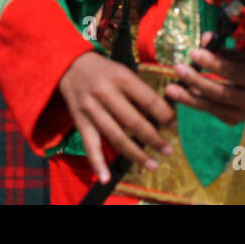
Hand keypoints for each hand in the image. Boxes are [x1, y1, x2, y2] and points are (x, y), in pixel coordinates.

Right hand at [56, 51, 174, 183]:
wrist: (70, 65)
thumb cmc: (104, 70)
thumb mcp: (123, 71)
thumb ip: (139, 92)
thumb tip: (162, 115)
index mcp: (121, 77)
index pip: (148, 100)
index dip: (164, 115)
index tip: (174, 126)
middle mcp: (105, 93)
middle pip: (133, 121)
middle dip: (154, 138)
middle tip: (168, 150)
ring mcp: (91, 108)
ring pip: (116, 136)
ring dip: (135, 153)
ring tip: (152, 164)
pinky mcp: (80, 121)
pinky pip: (90, 145)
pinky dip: (97, 163)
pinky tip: (106, 178)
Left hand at [165, 34, 244, 124]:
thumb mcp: (240, 54)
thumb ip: (221, 48)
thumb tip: (205, 37)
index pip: (233, 71)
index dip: (213, 63)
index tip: (193, 52)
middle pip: (221, 92)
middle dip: (197, 80)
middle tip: (178, 68)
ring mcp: (244, 114)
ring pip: (212, 106)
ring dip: (189, 97)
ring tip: (170, 89)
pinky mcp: (234, 121)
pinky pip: (211, 112)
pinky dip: (196, 103)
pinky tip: (182, 95)